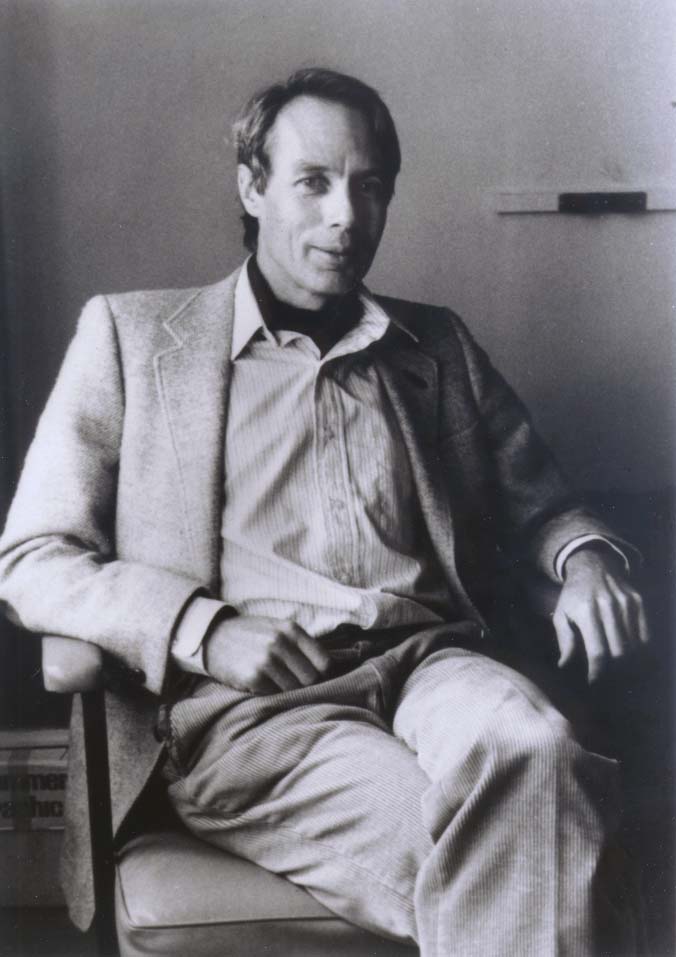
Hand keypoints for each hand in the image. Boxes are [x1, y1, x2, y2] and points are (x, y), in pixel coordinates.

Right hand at [204, 615, 331, 693]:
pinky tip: (261, 685)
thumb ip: (299, 644)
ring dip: (287, 691)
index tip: (318, 680)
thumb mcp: (276, 629)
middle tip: (294, 686)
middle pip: (311, 679)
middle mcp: (280, 643)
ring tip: (276, 684)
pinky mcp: (253, 676)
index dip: (324, 675)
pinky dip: (271, 694)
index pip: (324, 662)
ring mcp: (266, 660)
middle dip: (306, 686)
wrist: (212, 636)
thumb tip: (328, 669)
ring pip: (294, 690)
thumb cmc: (249, 635)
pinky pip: (274, 694)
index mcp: (291, 630)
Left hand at [552, 546, 648, 682]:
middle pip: (620, 653)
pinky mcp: (639, 603)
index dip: (598, 673)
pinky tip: (632, 660)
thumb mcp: (561, 614)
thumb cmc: (573, 596)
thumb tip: (564, 667)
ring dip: (629, 665)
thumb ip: (565, 641)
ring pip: (636, 647)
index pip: (598, 652)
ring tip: (619, 673)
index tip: (594, 683)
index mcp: (586, 611)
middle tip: (607, 681)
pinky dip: (642, 652)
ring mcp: (627, 604)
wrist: (592, 566)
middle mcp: (609, 607)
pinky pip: (646, 635)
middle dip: (614, 673)